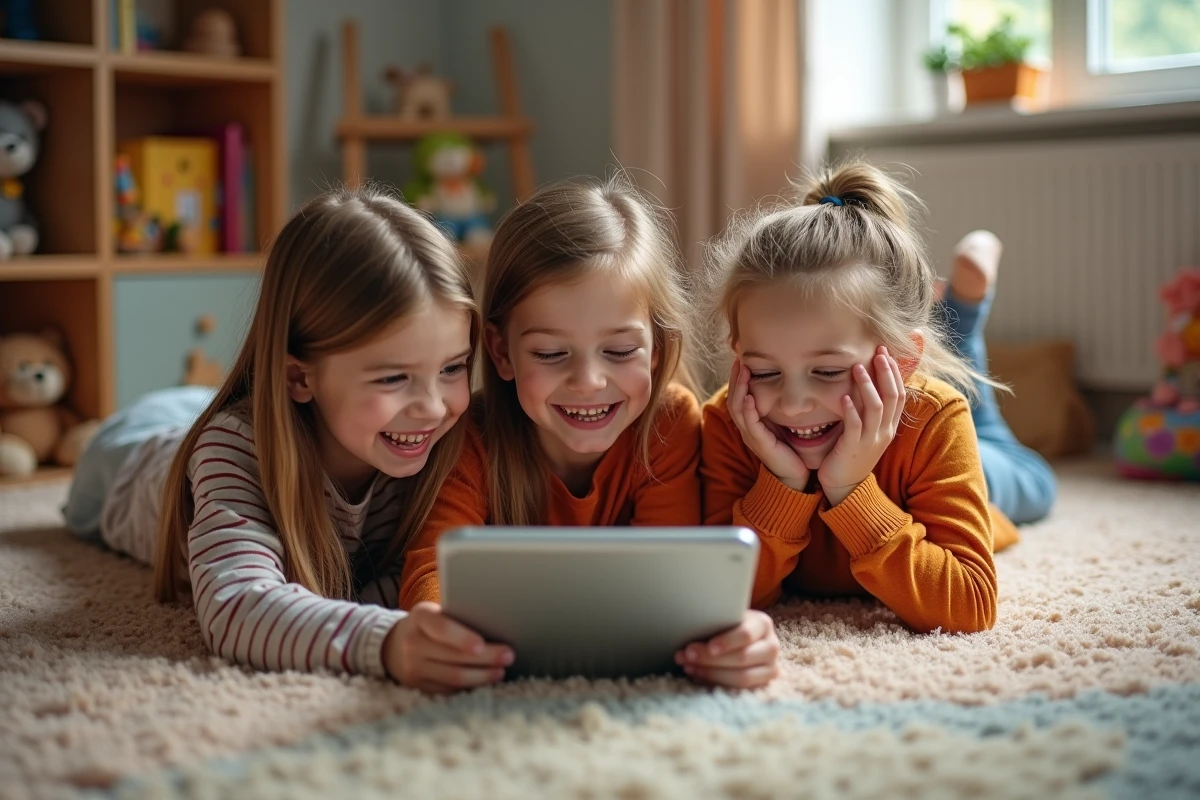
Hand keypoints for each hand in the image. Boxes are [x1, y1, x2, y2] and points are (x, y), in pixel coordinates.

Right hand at [382, 601, 512, 692]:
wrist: (393, 645)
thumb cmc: (427, 625)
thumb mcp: (435, 613)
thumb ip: (456, 618)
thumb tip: (496, 625)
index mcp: (420, 617)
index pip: (441, 628)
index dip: (462, 638)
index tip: (482, 645)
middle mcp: (412, 643)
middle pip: (453, 656)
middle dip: (485, 658)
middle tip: (508, 656)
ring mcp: (413, 668)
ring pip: (453, 677)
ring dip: (482, 676)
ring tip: (500, 671)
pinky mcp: (418, 686)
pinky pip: (449, 689)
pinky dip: (470, 687)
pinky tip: (485, 682)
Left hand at [675, 610, 779, 688]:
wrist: (740, 636)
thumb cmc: (728, 624)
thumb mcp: (725, 617)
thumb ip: (715, 621)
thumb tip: (690, 628)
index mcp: (762, 624)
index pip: (746, 635)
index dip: (727, 642)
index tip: (709, 646)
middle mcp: (771, 646)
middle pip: (742, 658)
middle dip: (710, 659)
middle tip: (686, 655)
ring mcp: (770, 668)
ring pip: (742, 677)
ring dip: (711, 673)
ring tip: (688, 666)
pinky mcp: (762, 684)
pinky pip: (739, 689)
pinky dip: (715, 682)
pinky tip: (697, 674)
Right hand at [727, 358, 809, 491]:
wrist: (794, 476)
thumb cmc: (789, 451)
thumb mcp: (780, 425)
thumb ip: (776, 410)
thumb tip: (781, 387)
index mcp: (750, 424)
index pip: (738, 397)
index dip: (738, 379)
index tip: (742, 360)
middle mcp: (747, 429)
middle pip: (734, 400)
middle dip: (736, 379)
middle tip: (739, 360)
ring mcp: (751, 437)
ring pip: (738, 409)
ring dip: (740, 389)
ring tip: (744, 372)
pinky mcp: (760, 444)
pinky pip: (750, 424)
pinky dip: (748, 410)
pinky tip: (749, 397)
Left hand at [819, 346, 905, 505]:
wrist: (845, 487)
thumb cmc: (852, 455)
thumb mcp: (867, 432)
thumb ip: (869, 412)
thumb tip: (866, 386)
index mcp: (889, 427)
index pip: (899, 395)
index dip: (895, 373)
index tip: (886, 354)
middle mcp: (884, 432)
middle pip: (892, 397)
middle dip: (886, 373)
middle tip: (878, 353)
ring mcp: (870, 441)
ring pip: (875, 408)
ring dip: (867, 386)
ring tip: (858, 368)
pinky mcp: (853, 448)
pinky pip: (855, 426)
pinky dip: (851, 410)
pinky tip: (844, 397)